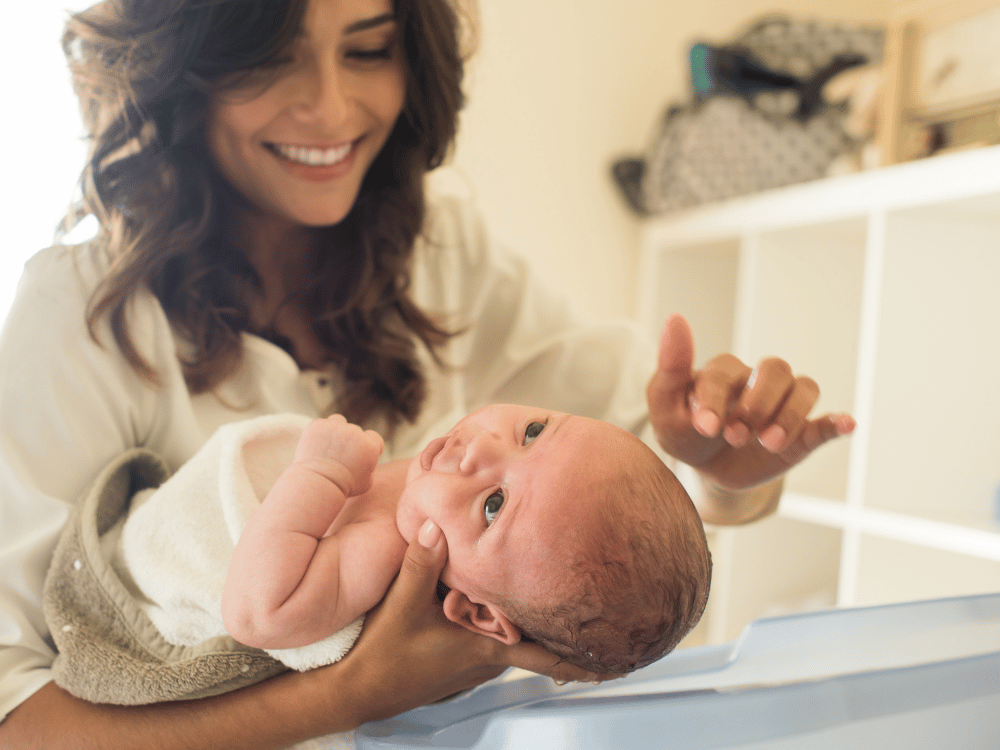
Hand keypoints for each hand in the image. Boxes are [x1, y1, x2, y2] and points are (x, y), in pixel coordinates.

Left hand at [293, 414, 383, 496]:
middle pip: (354, 430)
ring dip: (336, 430)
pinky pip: (321, 424)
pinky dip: (318, 433)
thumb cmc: (343, 487)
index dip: (367, 445)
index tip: (359, 454)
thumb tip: (368, 461)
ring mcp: (335, 427)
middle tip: (339, 456)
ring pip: (338, 421)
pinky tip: (316, 445)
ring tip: (328, 446)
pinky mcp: (318, 425)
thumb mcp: (366, 483)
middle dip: (349, 440)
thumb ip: (370, 467)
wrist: (317, 484)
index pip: (373, 437)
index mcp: (369, 445)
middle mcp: (354, 432)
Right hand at [341, 521, 607, 723]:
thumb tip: (437, 525)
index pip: (548, 657)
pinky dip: (503, 616)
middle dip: (566, 622)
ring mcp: (475, 658)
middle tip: (602, 607)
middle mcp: (487, 655)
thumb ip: (422, 564)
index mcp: (485, 647)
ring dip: (531, 616)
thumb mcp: (402, 606)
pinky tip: (493, 596)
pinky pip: (493, 632)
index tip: (623, 660)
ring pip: (514, 631)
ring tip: (552, 588)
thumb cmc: (383, 659)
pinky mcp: (460, 655)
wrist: (356, 688)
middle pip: (536, 634)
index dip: (587, 659)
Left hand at [647, 315, 854, 490]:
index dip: (717, 399)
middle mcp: (758, 381)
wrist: (707, 470)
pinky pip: (826, 422)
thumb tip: (675, 317)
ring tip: (768, 442)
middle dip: (757, 405)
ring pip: (804, 388)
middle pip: (775, 369)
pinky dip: (836, 422)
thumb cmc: (684, 431)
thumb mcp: (665, 406)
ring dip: (790, 415)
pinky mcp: (801, 434)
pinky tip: (845, 424)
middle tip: (733, 437)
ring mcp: (782, 406)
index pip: (727, 372)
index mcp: (724, 371)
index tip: (705, 428)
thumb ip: (670, 366)